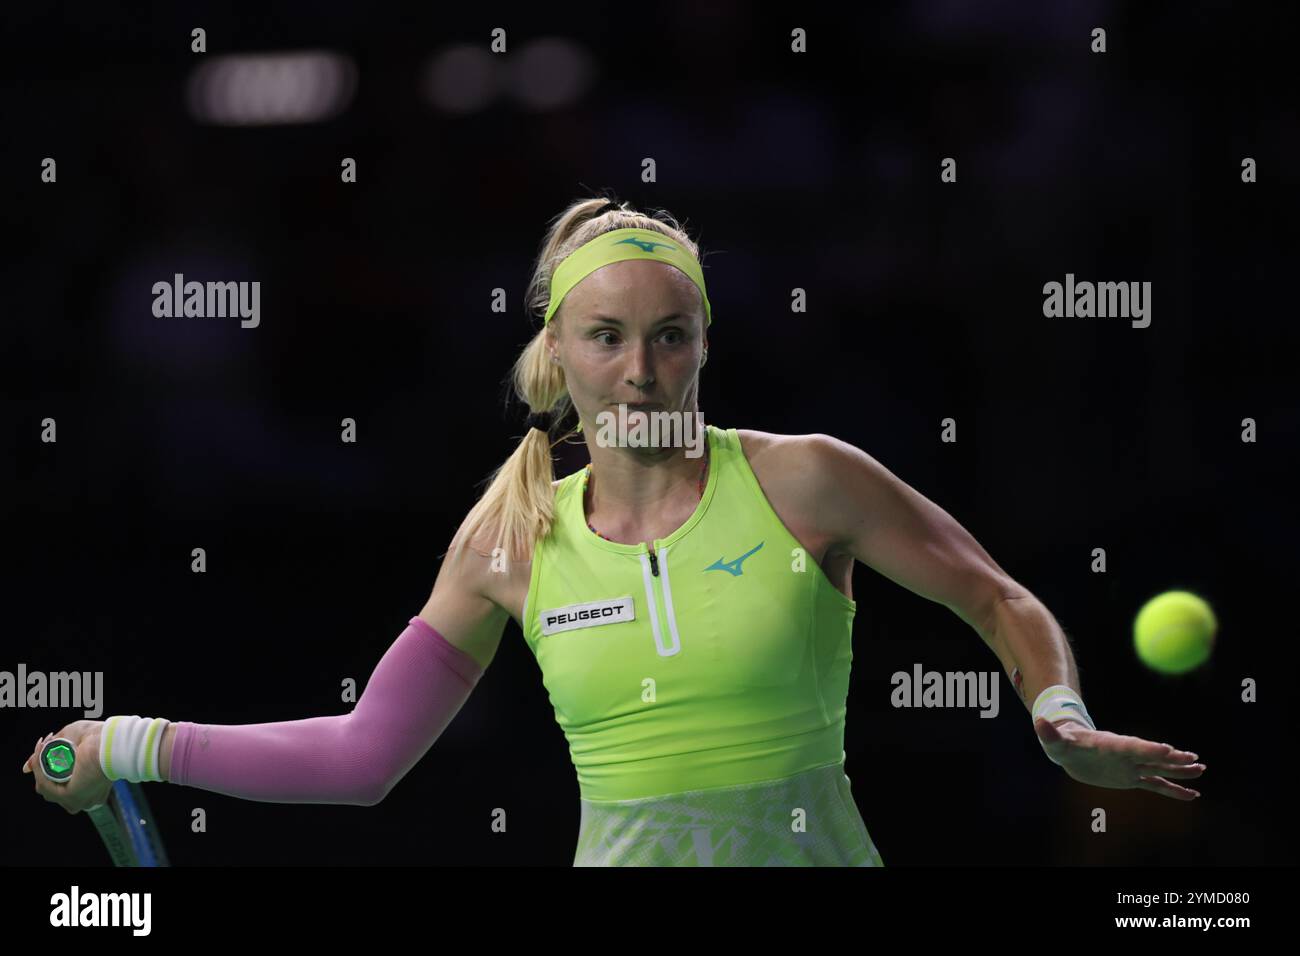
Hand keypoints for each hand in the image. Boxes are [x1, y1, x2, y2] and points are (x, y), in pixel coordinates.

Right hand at [22, 720, 112, 813]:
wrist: (112, 739)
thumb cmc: (99, 737)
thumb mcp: (67, 744)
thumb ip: (45, 757)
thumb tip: (24, 768)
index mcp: (89, 790)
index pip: (57, 788)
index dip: (46, 771)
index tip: (44, 750)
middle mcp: (85, 799)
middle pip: (48, 790)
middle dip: (42, 768)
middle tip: (44, 745)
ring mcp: (78, 800)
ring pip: (44, 787)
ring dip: (39, 766)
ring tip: (45, 744)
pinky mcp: (71, 796)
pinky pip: (46, 785)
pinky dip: (40, 769)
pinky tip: (43, 752)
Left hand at [1034, 718, 1204, 799]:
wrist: (1070, 747)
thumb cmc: (1064, 742)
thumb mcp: (1055, 740)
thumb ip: (1049, 734)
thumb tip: (1038, 721)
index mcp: (1111, 745)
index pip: (1132, 746)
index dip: (1148, 748)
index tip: (1167, 748)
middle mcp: (1126, 754)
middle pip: (1151, 757)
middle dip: (1171, 758)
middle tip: (1193, 758)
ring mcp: (1131, 766)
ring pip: (1159, 769)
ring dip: (1179, 770)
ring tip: (1200, 769)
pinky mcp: (1132, 778)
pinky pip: (1156, 786)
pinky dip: (1173, 791)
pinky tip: (1192, 795)